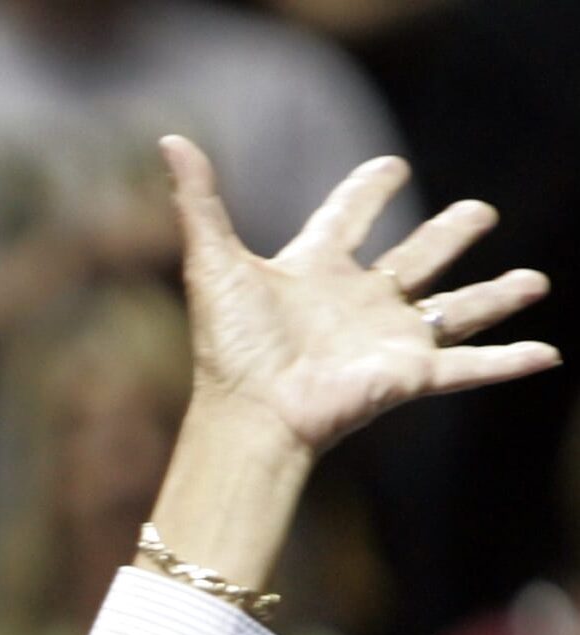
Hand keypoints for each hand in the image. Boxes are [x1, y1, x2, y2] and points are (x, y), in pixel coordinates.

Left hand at [166, 136, 555, 457]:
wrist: (249, 415)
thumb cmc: (228, 347)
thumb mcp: (213, 263)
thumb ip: (198, 201)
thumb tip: (171, 140)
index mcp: (314, 272)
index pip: (346, 220)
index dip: (367, 193)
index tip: (390, 168)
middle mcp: (358, 304)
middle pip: (416, 260)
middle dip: (448, 237)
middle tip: (478, 213)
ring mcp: (388, 340)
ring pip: (457, 310)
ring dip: (496, 295)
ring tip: (535, 280)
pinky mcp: (409, 375)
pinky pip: (471, 367)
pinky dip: (510, 361)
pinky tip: (548, 354)